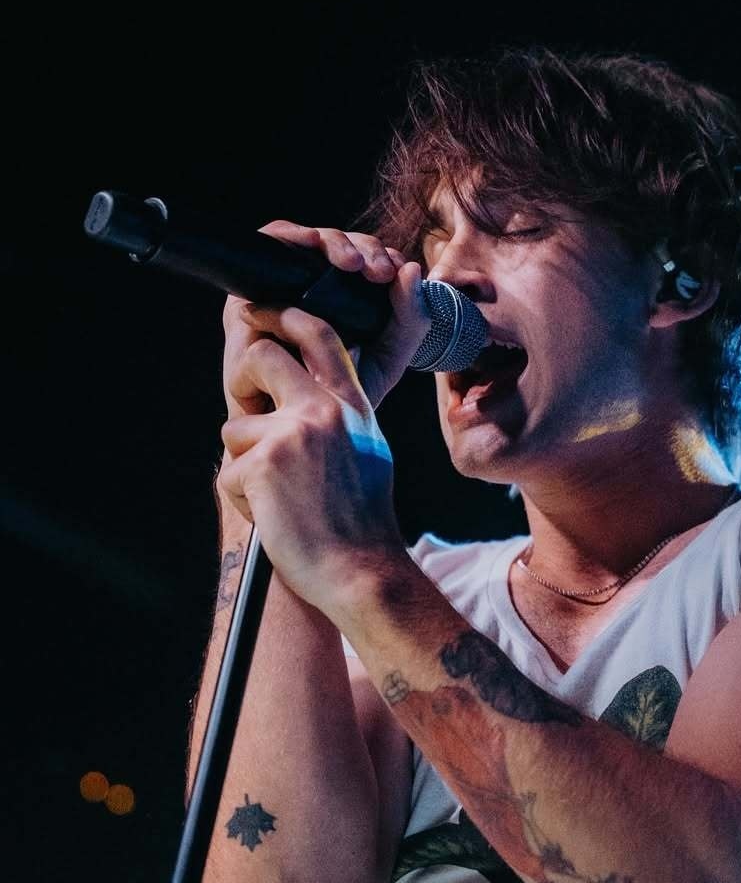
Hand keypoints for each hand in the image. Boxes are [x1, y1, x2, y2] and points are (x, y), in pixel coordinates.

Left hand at [217, 222, 424, 618]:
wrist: (360, 570)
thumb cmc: (361, 524)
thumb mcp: (368, 452)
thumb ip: (339, 418)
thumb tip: (301, 400)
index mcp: (352, 407)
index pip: (319, 336)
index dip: (283, 316)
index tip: (260, 313)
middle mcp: (325, 411)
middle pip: (261, 358)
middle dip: (242, 380)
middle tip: (247, 412)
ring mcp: (293, 434)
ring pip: (235, 428)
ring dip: (244, 464)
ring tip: (280, 497)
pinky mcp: (263, 463)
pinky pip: (229, 471)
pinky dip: (243, 499)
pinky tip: (274, 516)